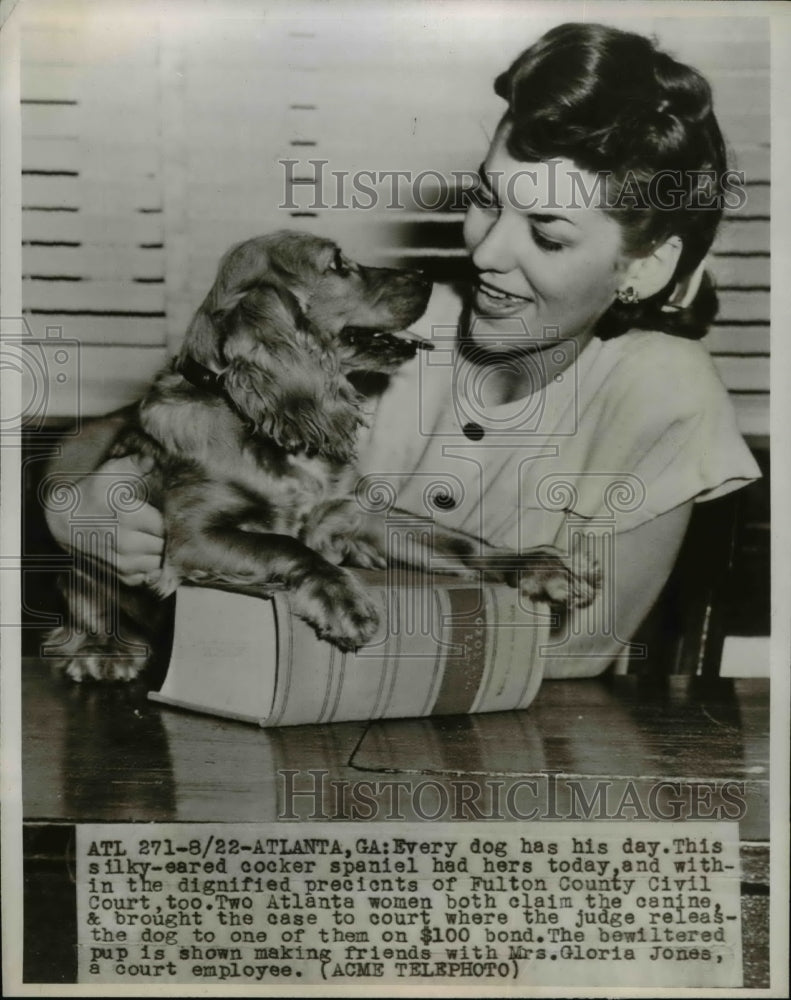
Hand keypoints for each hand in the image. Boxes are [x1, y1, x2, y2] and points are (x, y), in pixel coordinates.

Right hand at [44, 455, 164, 586]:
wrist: (64, 521)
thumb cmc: (91, 494)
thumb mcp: (110, 473)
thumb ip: (135, 464)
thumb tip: (153, 459)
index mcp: (127, 516)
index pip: (165, 525)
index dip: (173, 519)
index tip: (172, 513)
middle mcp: (125, 542)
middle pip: (164, 545)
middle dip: (169, 537)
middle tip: (169, 527)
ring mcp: (121, 561)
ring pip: (158, 563)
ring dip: (161, 553)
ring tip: (159, 540)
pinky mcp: (118, 573)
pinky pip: (145, 578)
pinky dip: (150, 569)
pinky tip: (148, 555)